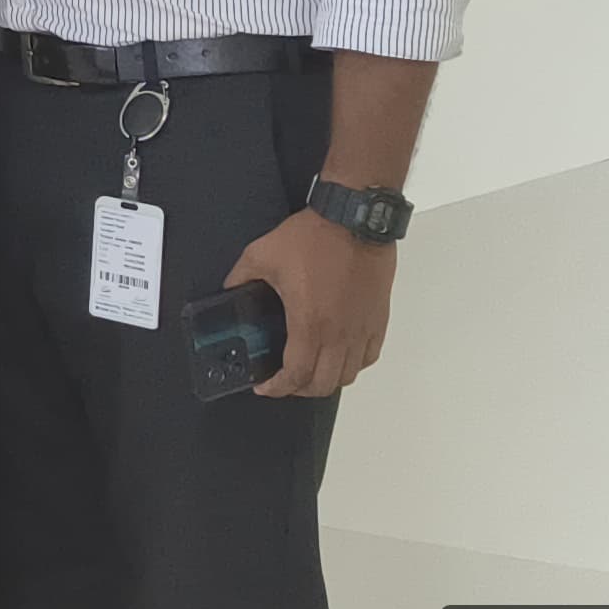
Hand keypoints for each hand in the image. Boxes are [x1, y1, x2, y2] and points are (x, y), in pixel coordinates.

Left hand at [228, 211, 395, 397]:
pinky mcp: (378, 318)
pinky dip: (353, 363)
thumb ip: (241, 277)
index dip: (278, 388)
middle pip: (324, 384)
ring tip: (311, 368)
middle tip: (285, 378)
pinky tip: (339, 353)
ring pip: (349, 374)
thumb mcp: (262, 255)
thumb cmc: (313, 237)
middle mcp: (339, 334)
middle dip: (300, 389)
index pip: (296, 375)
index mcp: (309, 324)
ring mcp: (362, 328)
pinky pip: (369, 355)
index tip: (266, 386)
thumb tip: (229, 289)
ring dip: (327, 378)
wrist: (355, 219)